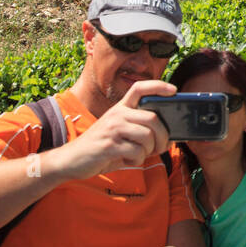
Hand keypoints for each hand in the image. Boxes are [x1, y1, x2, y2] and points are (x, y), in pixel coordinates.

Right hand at [57, 80, 172, 180]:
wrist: (71, 159)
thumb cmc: (101, 146)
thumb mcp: (118, 131)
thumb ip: (139, 129)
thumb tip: (168, 138)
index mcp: (120, 108)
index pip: (140, 88)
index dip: (158, 86)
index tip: (173, 91)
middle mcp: (117, 114)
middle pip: (153, 118)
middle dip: (163, 136)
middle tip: (160, 147)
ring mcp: (112, 129)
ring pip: (147, 136)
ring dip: (150, 150)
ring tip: (140, 154)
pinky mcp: (109, 146)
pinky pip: (137, 152)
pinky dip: (137, 160)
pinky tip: (127, 159)